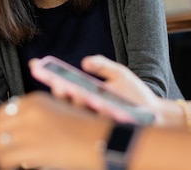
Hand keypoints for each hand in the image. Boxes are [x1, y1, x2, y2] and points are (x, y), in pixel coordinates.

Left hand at [0, 93, 110, 169]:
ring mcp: (30, 131)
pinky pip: (7, 158)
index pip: (5, 110)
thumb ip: (37, 112)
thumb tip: (14, 120)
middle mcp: (30, 113)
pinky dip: (6, 163)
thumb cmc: (83, 126)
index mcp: (36, 100)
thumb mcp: (60, 109)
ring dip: (0, 152)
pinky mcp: (32, 149)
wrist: (99, 140)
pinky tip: (12, 166)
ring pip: (0, 143)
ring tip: (4, 158)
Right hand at [30, 55, 165, 123]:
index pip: (63, 86)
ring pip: (79, 115)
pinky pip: (99, 124)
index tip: (36, 64)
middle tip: (58, 84)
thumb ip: (102, 65)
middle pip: (65, 103)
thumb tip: (84, 61)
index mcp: (86, 94)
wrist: (154, 113)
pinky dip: (99, 113)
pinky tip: (102, 104)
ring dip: (78, 104)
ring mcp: (95, 120)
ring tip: (79, 92)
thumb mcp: (118, 74)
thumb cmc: (134, 94)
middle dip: (59, 94)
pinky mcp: (107, 130)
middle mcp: (87, 109)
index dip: (48, 76)